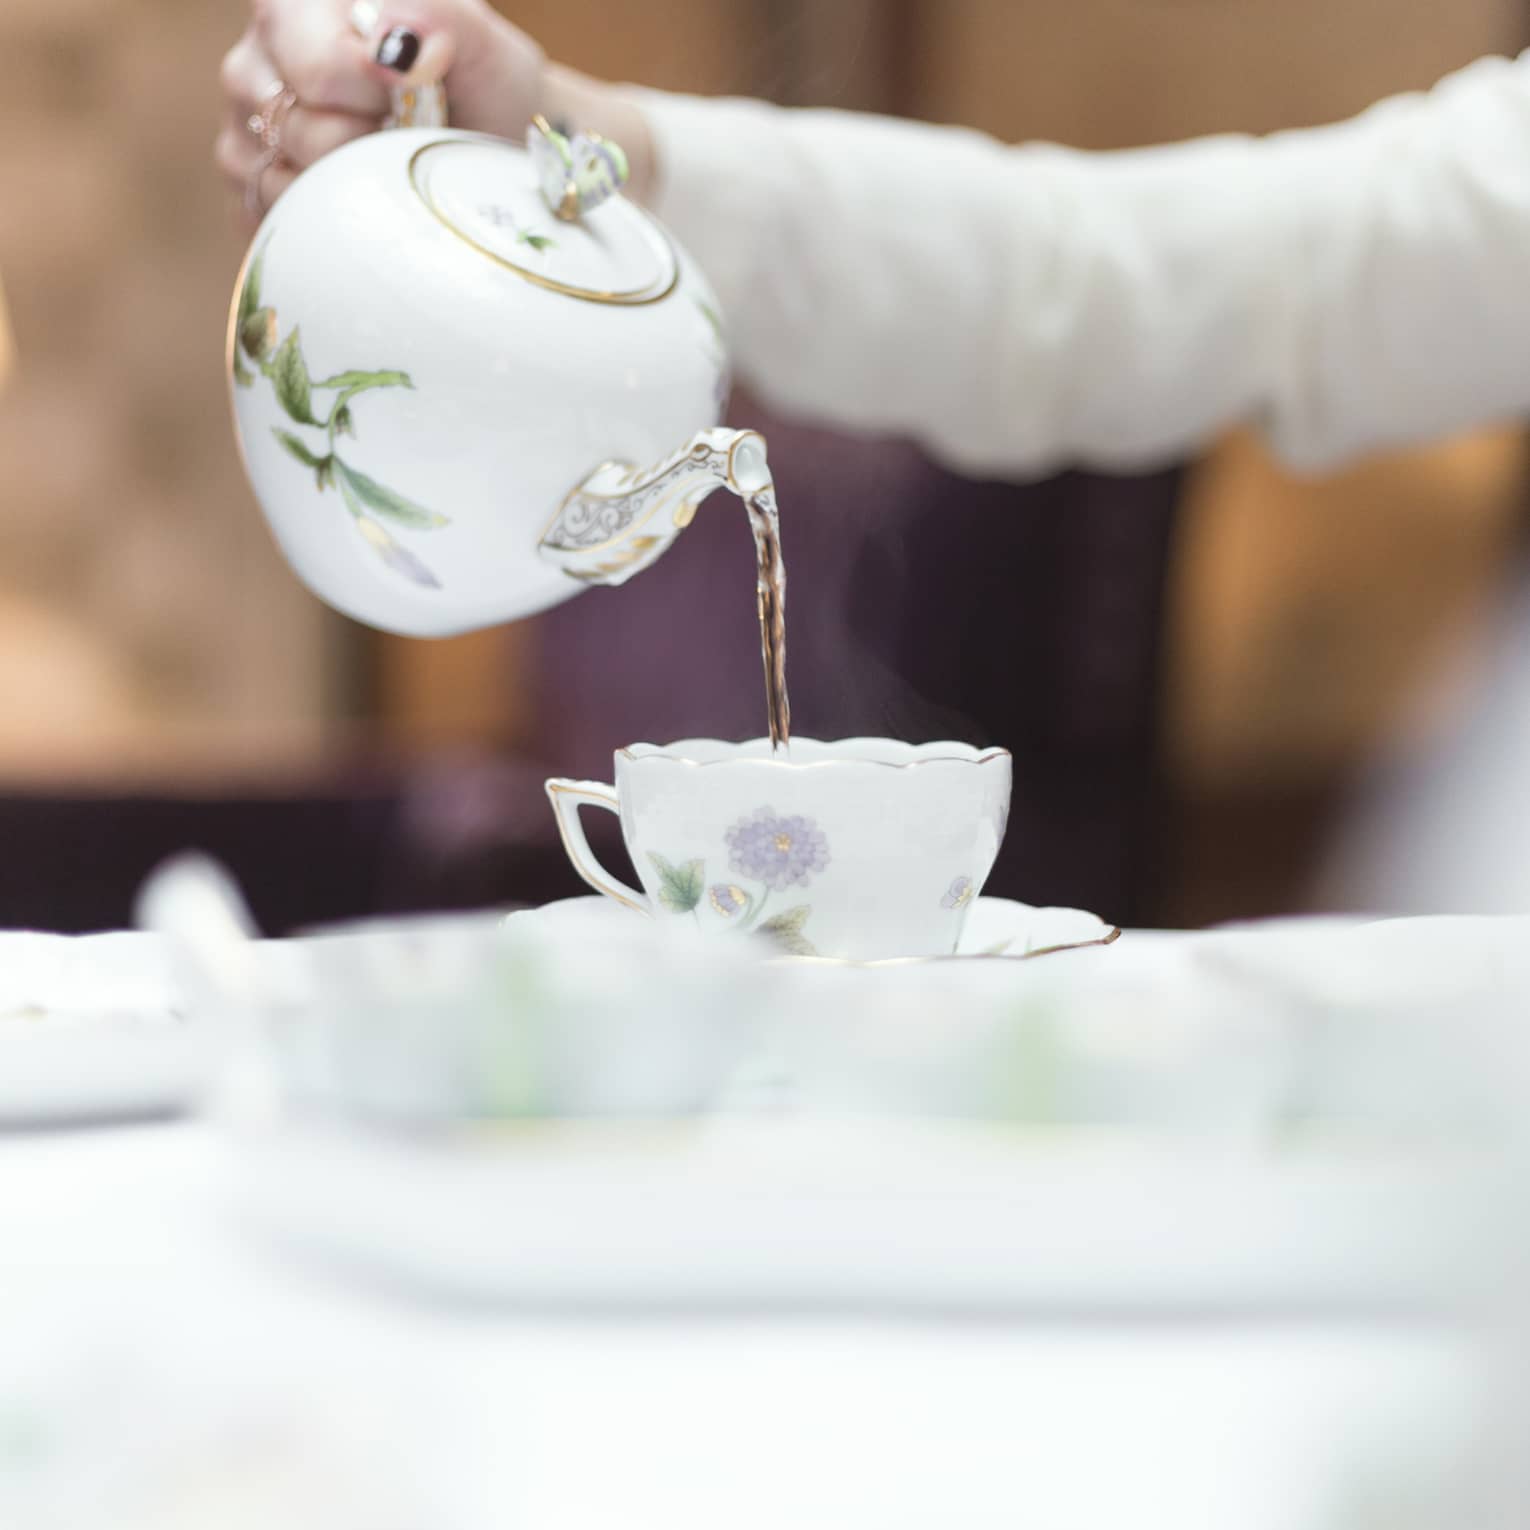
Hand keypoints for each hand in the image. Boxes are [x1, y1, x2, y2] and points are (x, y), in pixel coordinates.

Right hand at [216, 0, 545, 231]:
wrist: (482, 147)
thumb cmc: (479, 89)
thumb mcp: (480, 42)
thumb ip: (439, 18)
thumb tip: (396, 48)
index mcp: (299, 4)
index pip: (319, 73)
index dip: (379, 101)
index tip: (415, 96)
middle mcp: (257, 57)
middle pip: (301, 133)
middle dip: (369, 147)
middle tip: (403, 132)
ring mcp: (245, 122)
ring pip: (288, 182)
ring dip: (353, 186)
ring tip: (384, 158)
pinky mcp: (249, 183)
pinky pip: (279, 219)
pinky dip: (331, 218)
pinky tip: (362, 190)